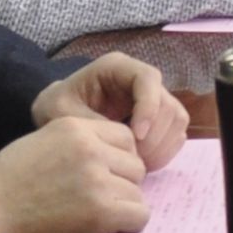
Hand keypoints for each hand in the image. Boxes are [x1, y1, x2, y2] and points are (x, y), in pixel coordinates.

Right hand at [0, 114, 149, 232]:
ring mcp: (97, 178)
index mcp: (74, 126)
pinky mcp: (102, 211)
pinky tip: (108, 229)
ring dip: (124, 207)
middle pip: (135, 165)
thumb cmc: (4, 185)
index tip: (104, 177)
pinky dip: (129, 226)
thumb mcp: (39, 144)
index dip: (118, 160)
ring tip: (98, 217)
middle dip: (123, 184)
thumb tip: (106, 159)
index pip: (124, 137)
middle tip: (99, 201)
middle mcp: (90, 148)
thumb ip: (74, 145)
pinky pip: (140, 215)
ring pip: (139, 192)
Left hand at [37, 51, 188, 168]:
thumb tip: (126, 140)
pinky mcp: (158, 121)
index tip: (135, 136)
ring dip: (161, 146)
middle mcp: (140, 80)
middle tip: (134, 159)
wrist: (57, 119)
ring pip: (177, 120)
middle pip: (168, 103)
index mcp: (117, 68)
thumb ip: (91, 122)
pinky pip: (175, 135)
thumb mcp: (61, 112)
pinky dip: (164, 152)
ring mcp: (153, 100)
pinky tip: (142, 164)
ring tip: (136, 165)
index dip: (148, 107)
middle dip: (155, 135)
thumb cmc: (56, 109)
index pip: (147, 78)